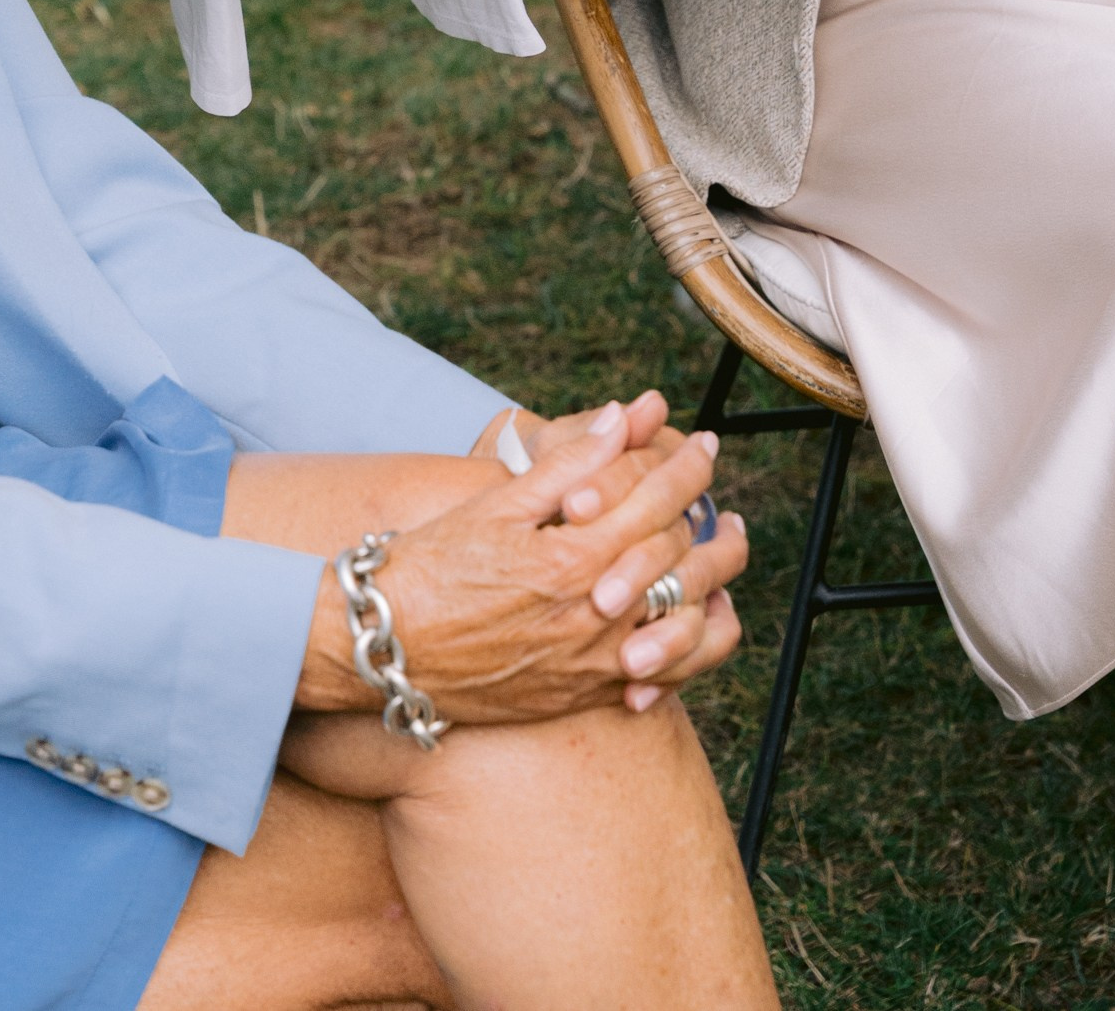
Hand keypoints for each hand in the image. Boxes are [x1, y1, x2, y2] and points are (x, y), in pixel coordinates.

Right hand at [303, 401, 745, 724]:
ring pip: (688, 622)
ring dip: (717, 577)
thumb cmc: (429, 569)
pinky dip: (695, 645)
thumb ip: (565, 464)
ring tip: (727, 543)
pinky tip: (701, 616)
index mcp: (569, 557)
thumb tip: (620, 419)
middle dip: (707, 507)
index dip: (685, 465)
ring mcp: (593, 661)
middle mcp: (591, 614)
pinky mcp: (584, 694)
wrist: (387, 651)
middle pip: (679, 555)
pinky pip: (666, 677)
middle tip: (713, 476)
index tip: (702, 439)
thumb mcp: (492, 505)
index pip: (653, 501)